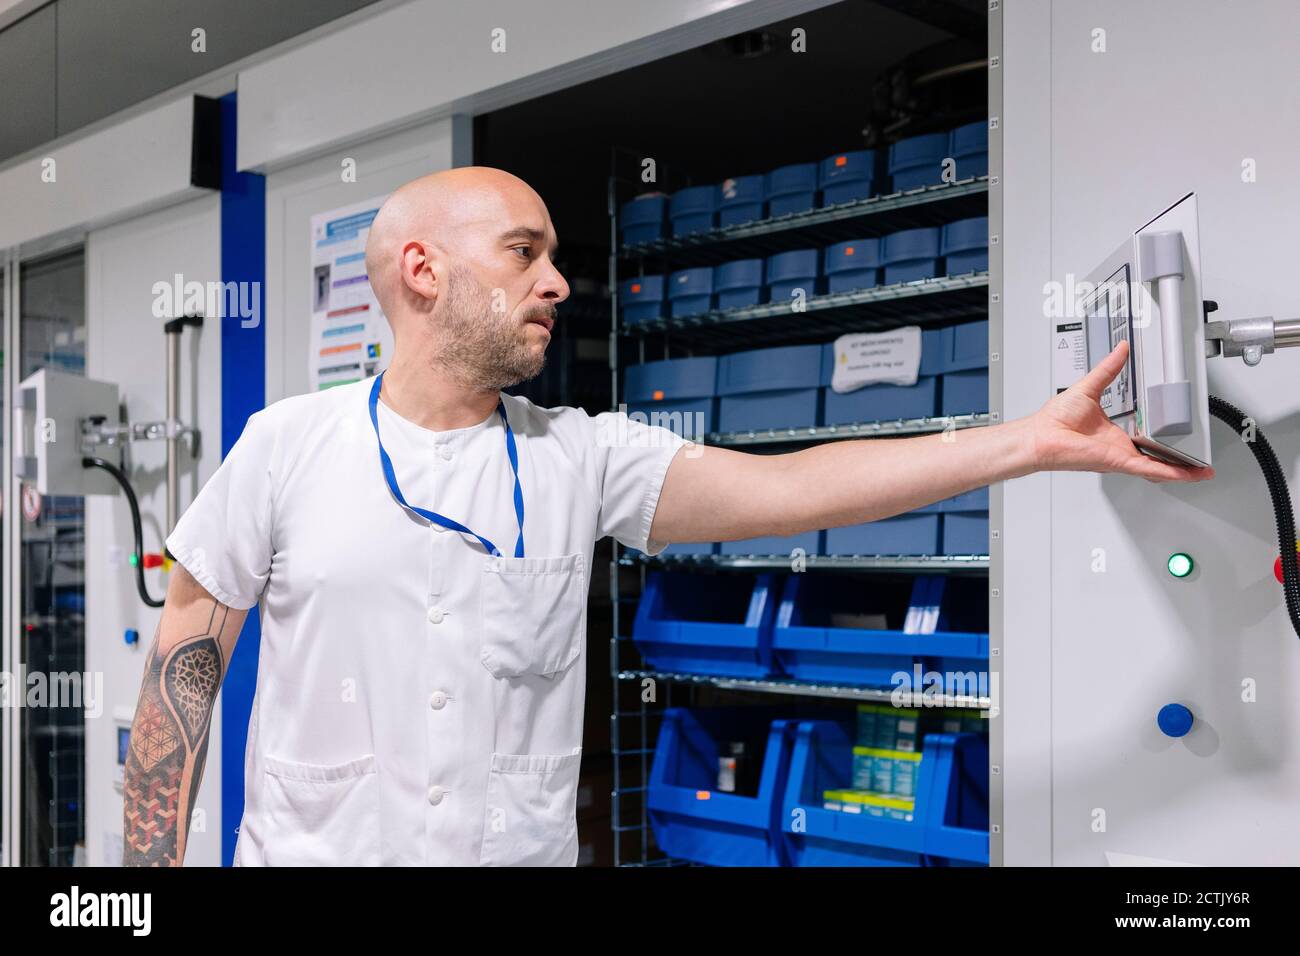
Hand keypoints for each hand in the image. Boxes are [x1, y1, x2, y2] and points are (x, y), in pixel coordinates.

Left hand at [1024, 339, 1214, 482]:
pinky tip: (1187, 474)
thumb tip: (1120, 350)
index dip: (1164, 438)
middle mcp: (1119, 448)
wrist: (1039, 436)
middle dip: (1179, 460)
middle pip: (1156, 457)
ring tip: (1201, 472)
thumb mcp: (1089, 388)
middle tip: (1200, 460)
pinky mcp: (1117, 461)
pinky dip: (1170, 472)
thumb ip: (1108, 370)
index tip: (1181, 433)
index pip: (1145, 438)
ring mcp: (1120, 457)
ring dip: (1181, 470)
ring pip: (1158, 467)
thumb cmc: (1054, 420)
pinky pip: (1149, 468)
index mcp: (1114, 434)